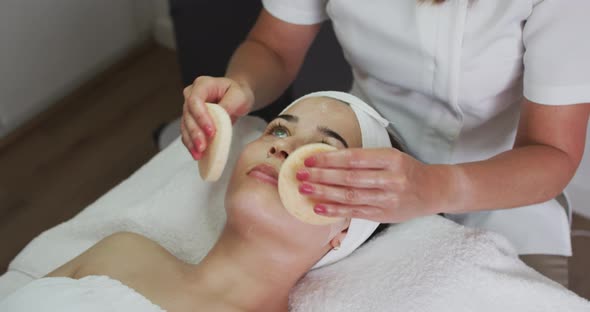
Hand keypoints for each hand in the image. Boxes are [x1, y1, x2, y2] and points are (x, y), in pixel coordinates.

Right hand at [181, 76, 253, 159]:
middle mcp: (191, 95)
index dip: (201, 117)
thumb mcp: (239, 95)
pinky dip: (191, 145)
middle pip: (188, 115)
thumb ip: (228, 104)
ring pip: (185, 126)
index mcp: (202, 85)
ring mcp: (189, 109)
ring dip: (191, 142)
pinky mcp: (190, 121)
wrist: (235, 97)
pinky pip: (187, 134)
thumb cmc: (238, 93)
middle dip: (195, 133)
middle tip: (203, 147)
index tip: (211, 131)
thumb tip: (219, 117)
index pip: (195, 100)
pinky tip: (196, 154)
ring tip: (199, 154)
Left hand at [295, 148, 455, 222]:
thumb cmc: (407, 170)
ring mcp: (387, 200)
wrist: (433, 190)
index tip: (311, 159)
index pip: (355, 158)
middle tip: (300, 173)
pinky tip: (318, 207)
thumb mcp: (392, 157)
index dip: (330, 159)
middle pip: (349, 178)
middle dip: (322, 175)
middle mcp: (391, 180)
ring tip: (305, 188)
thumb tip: (330, 158)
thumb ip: (366, 159)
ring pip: (349, 196)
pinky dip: (334, 210)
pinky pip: (354, 213)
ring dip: (324, 193)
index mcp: (392, 159)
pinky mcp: (383, 215)